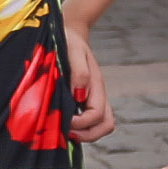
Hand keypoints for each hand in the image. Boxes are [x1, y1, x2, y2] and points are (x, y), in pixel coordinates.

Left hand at [62, 23, 114, 142]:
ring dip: (84, 134)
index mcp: (96, 84)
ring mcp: (91, 98)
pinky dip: (78, 127)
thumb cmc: (68, 40)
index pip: (97, 114)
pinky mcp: (83, 99)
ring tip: (65, 132)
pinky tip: (61, 124)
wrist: (69, 33)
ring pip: (99, 125)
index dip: (82, 123)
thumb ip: (79, 72)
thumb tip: (79, 95)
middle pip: (105, 125)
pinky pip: (88, 120)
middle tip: (67, 134)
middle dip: (88, 135)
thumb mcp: (73, 50)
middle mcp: (96, 94)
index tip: (65, 121)